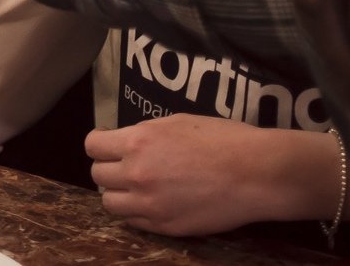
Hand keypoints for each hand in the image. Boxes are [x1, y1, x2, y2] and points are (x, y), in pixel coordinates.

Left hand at [86, 114, 338, 234]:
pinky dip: (137, 212)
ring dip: (119, 194)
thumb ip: (145, 135)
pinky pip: (134, 222)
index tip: (107, 145)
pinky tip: (153, 202)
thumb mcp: (176, 123)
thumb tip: (128, 142)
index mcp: (137, 142)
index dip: (99, 144)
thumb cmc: (223, 140)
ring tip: (136, 188)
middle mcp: (137, 174)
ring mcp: (150, 204)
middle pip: (98, 176)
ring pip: (111, 203)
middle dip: (109, 169)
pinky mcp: (166, 226)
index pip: (93, 146)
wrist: (257, 173)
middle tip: (124, 167)